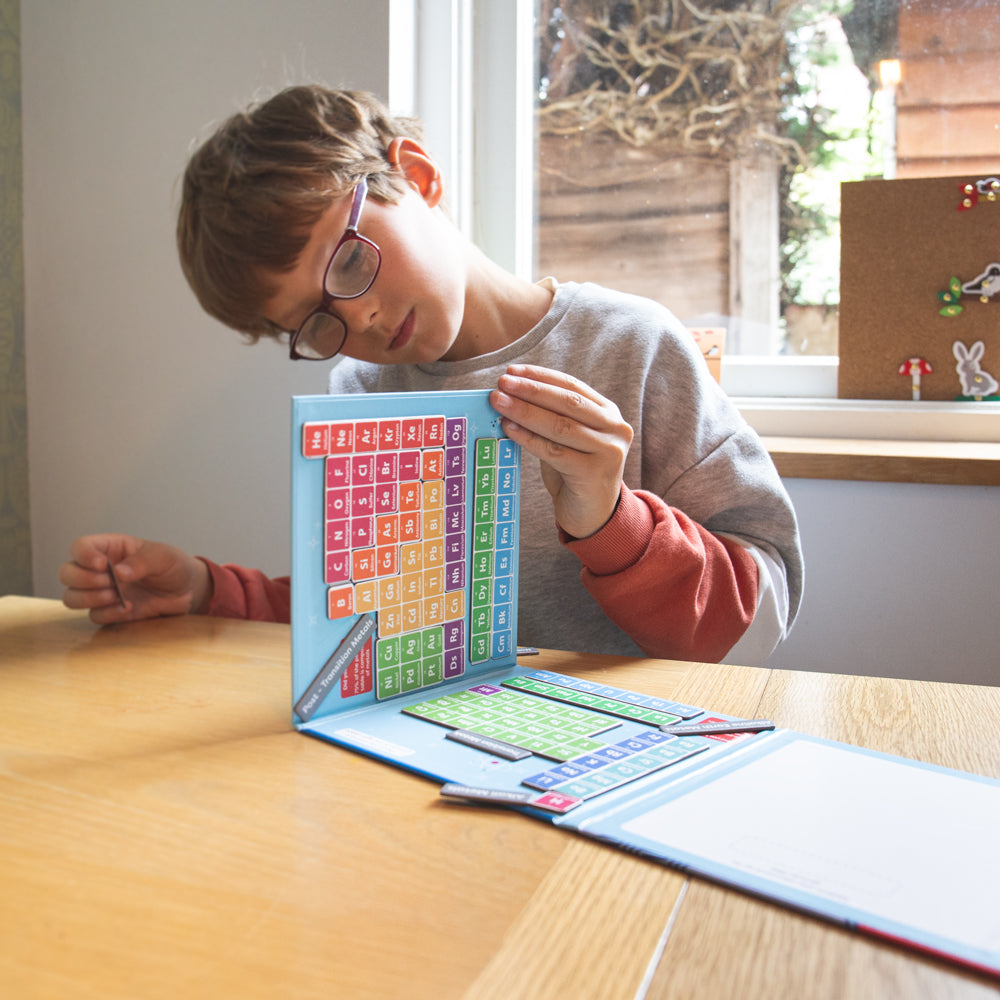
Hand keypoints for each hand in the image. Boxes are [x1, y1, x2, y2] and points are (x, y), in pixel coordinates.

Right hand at [59, 534, 211, 623]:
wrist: (188, 591)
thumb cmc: (173, 566)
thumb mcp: (163, 557)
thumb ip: (141, 562)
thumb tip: (118, 573)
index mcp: (110, 548)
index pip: (80, 547)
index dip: (83, 555)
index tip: (102, 565)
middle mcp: (100, 570)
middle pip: (67, 573)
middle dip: (83, 579)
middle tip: (109, 582)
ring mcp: (103, 592)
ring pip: (71, 597)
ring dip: (89, 598)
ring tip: (116, 596)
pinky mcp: (110, 611)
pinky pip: (94, 616)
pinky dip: (107, 614)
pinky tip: (129, 608)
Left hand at [490, 364, 633, 537]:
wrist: (593, 515)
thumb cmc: (574, 474)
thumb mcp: (567, 440)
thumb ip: (550, 418)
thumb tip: (509, 396)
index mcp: (608, 413)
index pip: (572, 386)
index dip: (541, 377)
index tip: (512, 371)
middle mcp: (615, 428)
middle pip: (567, 402)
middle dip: (531, 390)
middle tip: (501, 384)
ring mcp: (608, 451)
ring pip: (560, 425)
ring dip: (525, 411)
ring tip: (499, 403)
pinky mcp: (595, 473)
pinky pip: (555, 451)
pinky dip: (529, 438)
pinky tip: (509, 429)